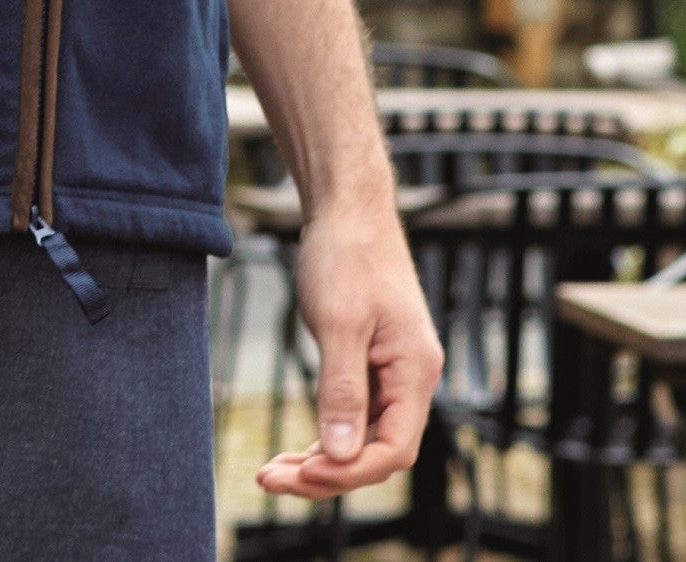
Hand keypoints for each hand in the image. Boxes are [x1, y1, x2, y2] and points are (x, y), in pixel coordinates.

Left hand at [254, 199, 442, 500]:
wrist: (347, 207)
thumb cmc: (346, 254)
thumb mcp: (339, 322)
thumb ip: (342, 390)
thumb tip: (340, 455)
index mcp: (416, 370)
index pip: (393, 450)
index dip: (348, 470)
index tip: (300, 472)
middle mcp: (412, 378)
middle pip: (377, 451)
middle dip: (327, 473)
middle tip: (269, 478)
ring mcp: (393, 371)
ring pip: (363, 438)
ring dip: (321, 460)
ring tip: (272, 472)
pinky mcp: (372, 363)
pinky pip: (354, 416)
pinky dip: (325, 435)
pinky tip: (295, 450)